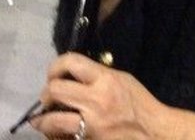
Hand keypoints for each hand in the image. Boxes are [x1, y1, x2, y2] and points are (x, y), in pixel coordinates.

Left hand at [32, 53, 161, 138]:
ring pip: (53, 120)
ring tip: (42, 119)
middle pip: (56, 90)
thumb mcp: (121, 79)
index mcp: (105, 79)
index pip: (71, 62)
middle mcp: (95, 100)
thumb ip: (97, 75)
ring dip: (43, 119)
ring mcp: (92, 125)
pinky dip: (54, 136)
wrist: (152, 132)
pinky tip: (54, 134)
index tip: (53, 73)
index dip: (56, 65)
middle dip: (46, 93)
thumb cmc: (138, 102)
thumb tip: (71, 75)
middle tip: (47, 97)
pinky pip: (63, 139)